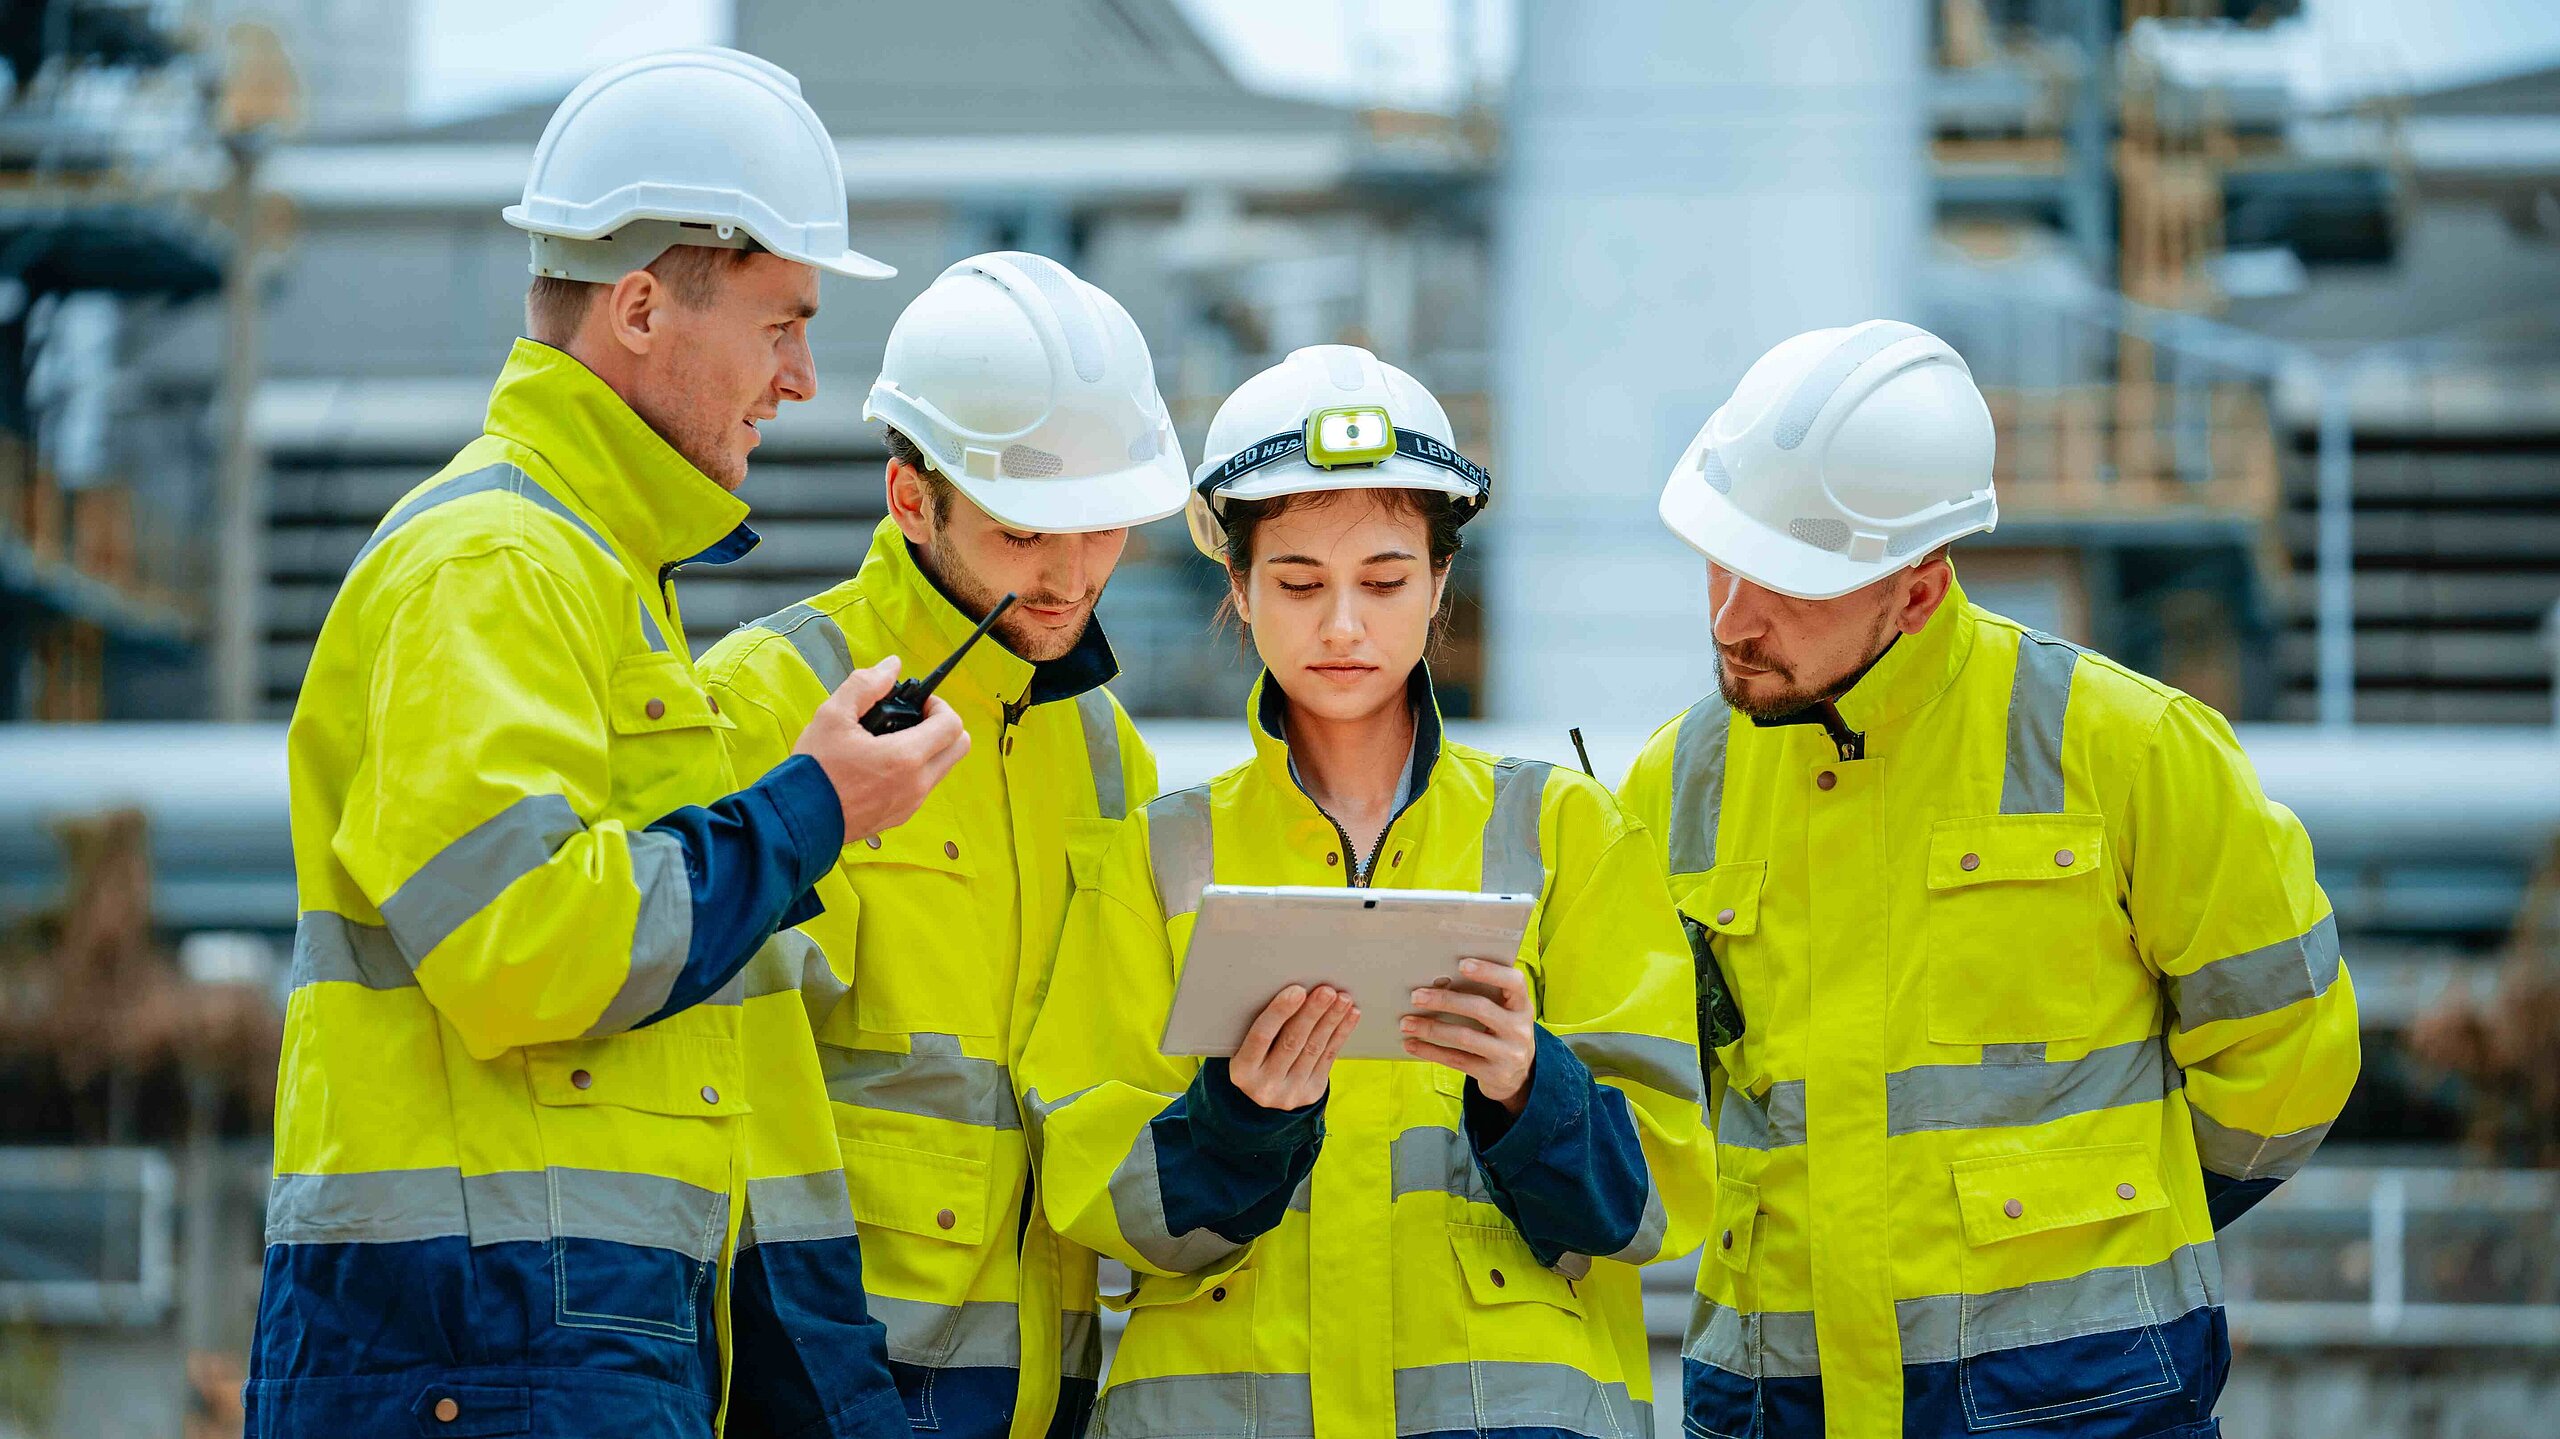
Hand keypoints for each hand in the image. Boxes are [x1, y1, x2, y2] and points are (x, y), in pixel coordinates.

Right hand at [791, 655, 970, 841]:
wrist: (797, 819)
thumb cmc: (814, 769)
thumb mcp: (833, 715)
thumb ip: (866, 684)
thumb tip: (891, 667)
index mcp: (905, 757)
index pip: (952, 725)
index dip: (939, 706)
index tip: (918, 703)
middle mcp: (917, 785)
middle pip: (958, 748)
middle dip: (943, 727)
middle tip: (912, 719)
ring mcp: (911, 804)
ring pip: (942, 768)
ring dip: (929, 749)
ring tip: (892, 740)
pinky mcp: (900, 817)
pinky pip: (923, 788)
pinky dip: (915, 771)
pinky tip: (883, 764)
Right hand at [1228, 984, 1359, 1110]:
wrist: (1263, 1097)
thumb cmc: (1253, 1057)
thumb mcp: (1243, 1046)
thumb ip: (1261, 1025)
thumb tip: (1294, 990)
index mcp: (1241, 1071)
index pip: (1261, 1036)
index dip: (1280, 1012)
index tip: (1297, 990)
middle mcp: (1264, 1086)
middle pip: (1292, 1042)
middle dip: (1312, 1013)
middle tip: (1327, 991)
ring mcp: (1290, 1093)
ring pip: (1314, 1048)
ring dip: (1332, 1020)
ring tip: (1342, 999)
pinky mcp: (1311, 1093)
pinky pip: (1328, 1058)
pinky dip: (1340, 1033)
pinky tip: (1350, 1015)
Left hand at [1402, 958, 1534, 1112]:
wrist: (1519, 1074)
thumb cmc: (1501, 1031)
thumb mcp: (1503, 1012)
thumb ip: (1483, 996)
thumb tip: (1436, 982)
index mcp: (1522, 1005)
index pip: (1514, 982)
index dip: (1490, 971)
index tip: (1461, 964)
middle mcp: (1519, 1029)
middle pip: (1480, 1009)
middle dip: (1445, 1001)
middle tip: (1415, 996)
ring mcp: (1509, 1054)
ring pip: (1464, 1037)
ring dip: (1431, 1029)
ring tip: (1406, 1023)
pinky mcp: (1494, 1074)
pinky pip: (1457, 1060)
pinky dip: (1430, 1051)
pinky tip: (1412, 1044)